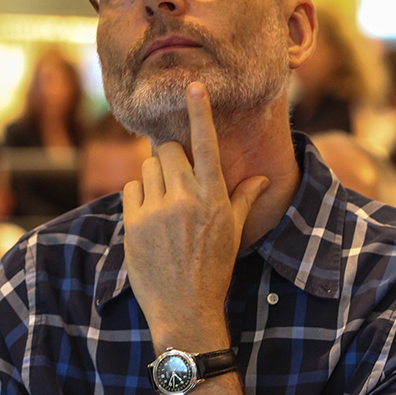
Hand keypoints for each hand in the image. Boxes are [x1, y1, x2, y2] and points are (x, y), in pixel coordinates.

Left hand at [122, 82, 269, 350]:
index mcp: (213, 197)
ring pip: (147, 167)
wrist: (185, 309)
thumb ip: (244, 199)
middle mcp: (186, 197)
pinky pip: (131, 188)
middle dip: (171, 159)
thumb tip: (263, 179)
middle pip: (168, 150)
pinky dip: (138, 196)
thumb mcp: (233, 233)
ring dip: (154, 177)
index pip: (206, 144)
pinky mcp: (134, 222)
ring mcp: (158, 209)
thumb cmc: (213, 270)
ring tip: (163, 204)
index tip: (194, 85)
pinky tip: (148, 217)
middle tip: (176, 181)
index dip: (200, 111)